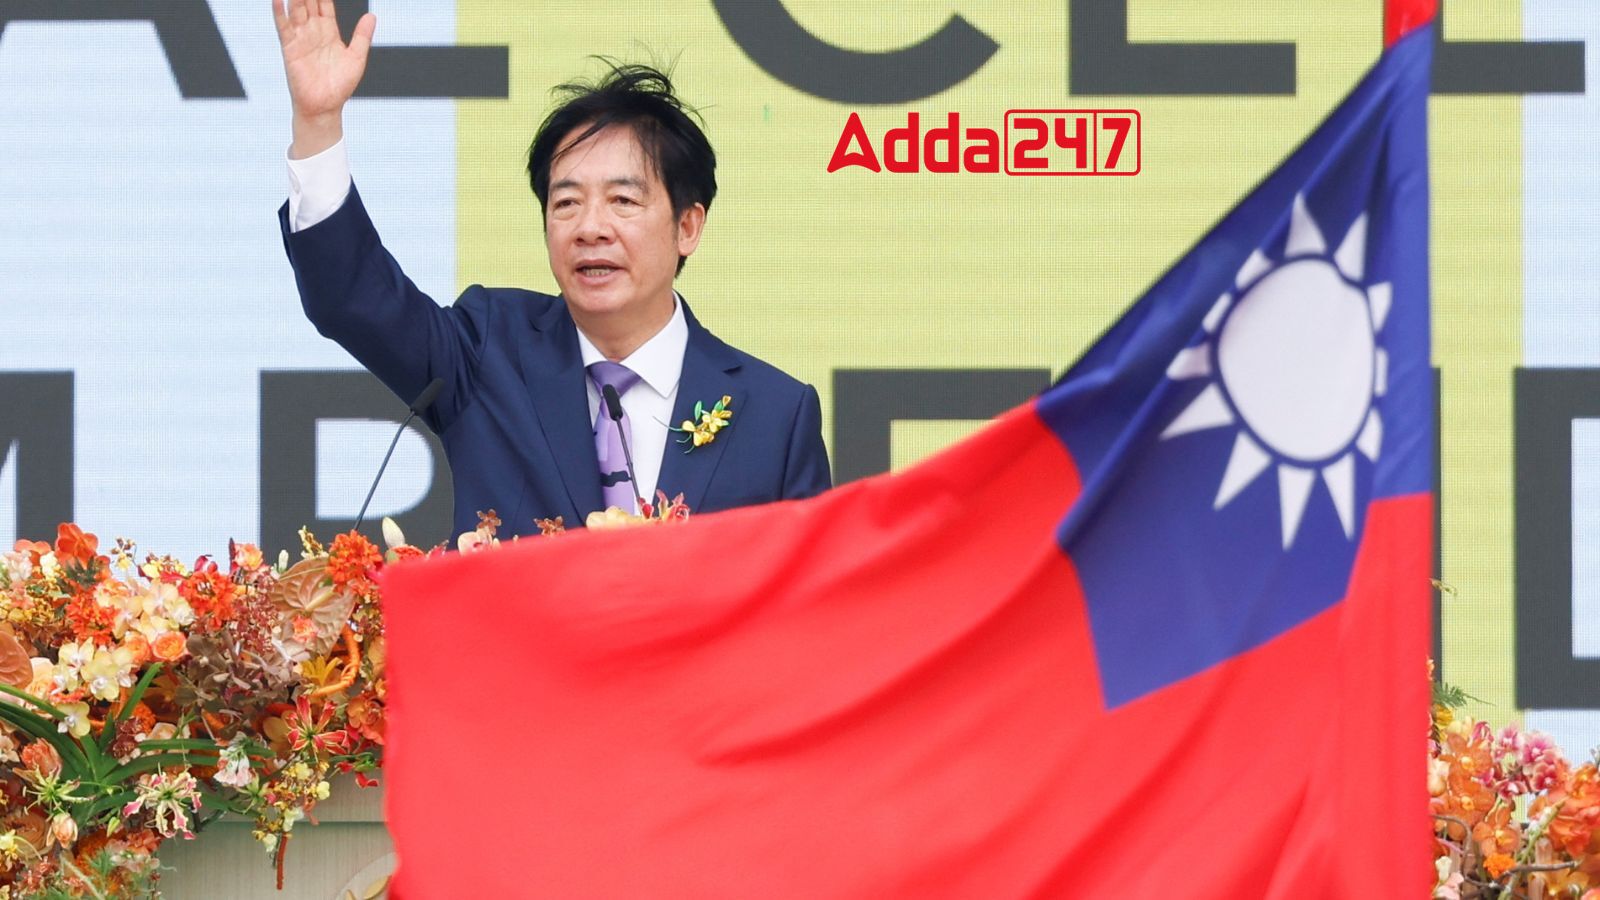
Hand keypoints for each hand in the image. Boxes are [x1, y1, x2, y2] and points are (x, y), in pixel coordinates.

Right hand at [273, 0, 375, 156]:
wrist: (325, 106)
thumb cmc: (340, 85)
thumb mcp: (356, 58)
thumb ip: (362, 36)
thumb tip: (372, 16)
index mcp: (329, 32)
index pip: (324, 5)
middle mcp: (313, 32)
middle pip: (308, 3)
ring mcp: (300, 38)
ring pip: (296, 10)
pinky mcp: (290, 48)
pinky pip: (284, 27)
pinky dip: (280, 12)